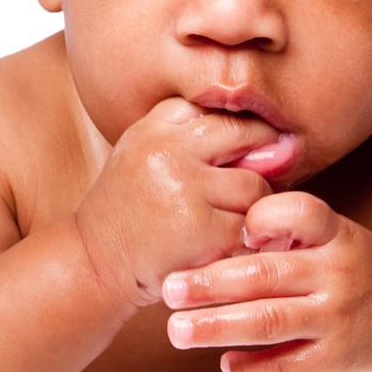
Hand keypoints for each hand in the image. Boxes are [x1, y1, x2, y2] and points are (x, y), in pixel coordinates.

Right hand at [74, 97, 294, 311]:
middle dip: (262, 157)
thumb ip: (194, 136)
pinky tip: (231, 244)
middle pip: (246, 135)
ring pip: (255, 184)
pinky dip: (249, 238)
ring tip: (234, 218)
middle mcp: (169, 149)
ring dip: (255, 205)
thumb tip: (278, 141)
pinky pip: (250, 225)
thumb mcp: (144, 154)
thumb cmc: (128, 211)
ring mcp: (186, 188)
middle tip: (256, 181)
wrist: (93, 264)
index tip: (248, 149)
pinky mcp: (202, 228)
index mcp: (154, 126)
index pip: (220, 108)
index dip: (243, 129)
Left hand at [159, 190, 371, 371]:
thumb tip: (210, 229)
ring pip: (269, 322)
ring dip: (217, 327)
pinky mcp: (337, 360)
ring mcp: (338, 318)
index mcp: (336, 234)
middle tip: (168, 287)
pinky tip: (225, 363)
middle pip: (266, 274)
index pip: (301, 213)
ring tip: (178, 330)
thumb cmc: (355, 265)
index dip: (264, 216)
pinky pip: (287, 365)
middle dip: (211, 282)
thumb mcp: (334, 234)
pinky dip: (253, 367)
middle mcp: (338, 273)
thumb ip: (286, 232)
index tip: (230, 226)